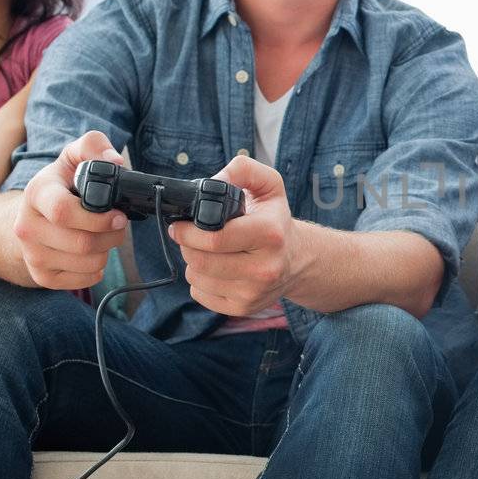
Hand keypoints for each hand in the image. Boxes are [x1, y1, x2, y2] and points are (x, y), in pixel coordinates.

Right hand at [14, 131, 128, 290]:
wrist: (33, 215)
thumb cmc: (61, 184)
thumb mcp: (73, 157)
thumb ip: (93, 146)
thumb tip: (114, 161)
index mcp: (36, 194)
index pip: (63, 212)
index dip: (98, 218)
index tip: (119, 215)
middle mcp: (27, 226)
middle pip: (81, 243)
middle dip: (111, 235)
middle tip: (118, 225)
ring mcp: (32, 254)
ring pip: (86, 263)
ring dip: (107, 251)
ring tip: (105, 236)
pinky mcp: (41, 275)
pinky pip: (82, 280)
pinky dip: (97, 269)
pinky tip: (93, 254)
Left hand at [170, 155, 301, 315]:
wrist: (298, 260)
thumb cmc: (275, 220)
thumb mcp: (269, 185)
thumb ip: (243, 171)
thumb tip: (214, 182)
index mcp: (270, 234)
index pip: (215, 238)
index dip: (188, 231)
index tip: (179, 225)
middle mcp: (265, 268)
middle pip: (201, 260)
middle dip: (188, 245)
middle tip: (192, 235)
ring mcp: (253, 292)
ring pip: (197, 278)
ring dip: (193, 262)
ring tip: (208, 251)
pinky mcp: (243, 308)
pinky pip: (200, 295)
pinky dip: (200, 281)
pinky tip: (215, 269)